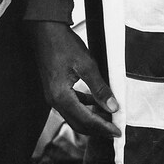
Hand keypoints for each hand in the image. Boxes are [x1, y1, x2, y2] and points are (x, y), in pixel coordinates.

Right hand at [28, 20, 120, 137]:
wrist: (46, 31)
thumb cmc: (64, 45)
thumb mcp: (86, 65)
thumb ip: (100, 88)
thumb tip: (113, 106)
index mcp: (61, 97)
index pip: (86, 120)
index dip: (103, 127)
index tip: (117, 131)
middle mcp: (55, 101)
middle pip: (78, 124)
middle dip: (98, 129)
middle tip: (114, 129)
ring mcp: (53, 97)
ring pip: (74, 117)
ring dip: (91, 119)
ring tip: (108, 116)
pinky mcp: (54, 90)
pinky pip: (71, 106)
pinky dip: (84, 108)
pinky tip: (95, 102)